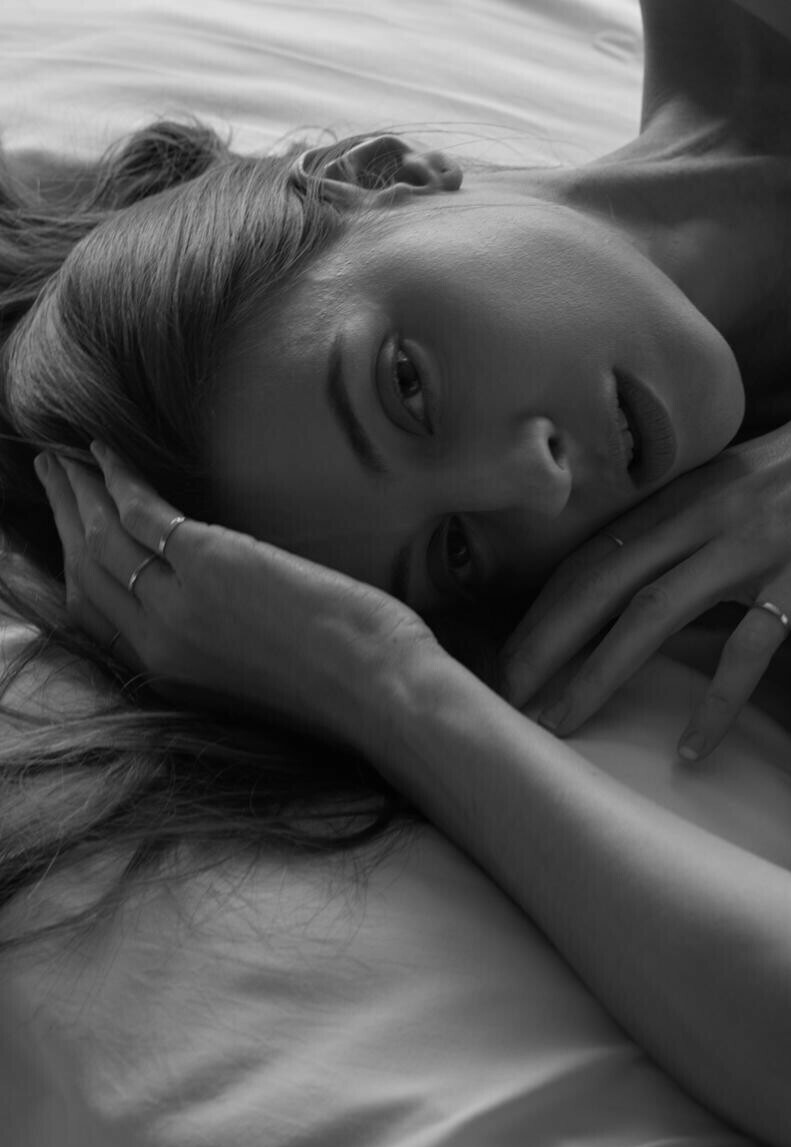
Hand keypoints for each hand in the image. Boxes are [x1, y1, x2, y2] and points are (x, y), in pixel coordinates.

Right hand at [34, 441, 441, 749]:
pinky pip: (142, 513)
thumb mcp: (260, 674)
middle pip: (86, 570)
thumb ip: (222, 642)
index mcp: (169, 676)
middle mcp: (158, 644)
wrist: (383, 694)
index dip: (74, 564)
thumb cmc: (349, 685)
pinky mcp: (209, 565)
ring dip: (80, 489)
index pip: (95, 614)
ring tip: (65, 456)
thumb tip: (221, 605)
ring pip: (102, 537)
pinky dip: (119, 478)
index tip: (67, 526)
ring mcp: (177, 605)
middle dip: (65, 516)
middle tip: (52, 473)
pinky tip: (109, 453)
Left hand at [499, 371, 790, 757]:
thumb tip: (659, 561)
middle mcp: (705, 512)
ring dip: (598, 674)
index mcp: (687, 491)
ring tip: (562, 727)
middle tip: (506, 703)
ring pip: (651, 614)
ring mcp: (753, 541)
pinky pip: (749, 647)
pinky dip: (716, 703)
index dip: (542, 607)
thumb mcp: (750, 474)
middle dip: (544, 644)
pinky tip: (690, 750)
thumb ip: (701, 514)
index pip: (592, 554)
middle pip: (600, 583)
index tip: (508, 657)